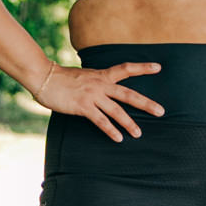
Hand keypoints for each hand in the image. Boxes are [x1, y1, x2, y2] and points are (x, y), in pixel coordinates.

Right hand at [35, 61, 164, 140]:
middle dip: (146, 103)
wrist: (44, 77)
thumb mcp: (84, 76)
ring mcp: (92, 95)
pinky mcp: (83, 106)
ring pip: (116, 110)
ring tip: (138, 133)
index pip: (126, 68)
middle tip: (161, 112)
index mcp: (102, 75)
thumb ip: (96, 82)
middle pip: (129, 94)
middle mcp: (100, 84)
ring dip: (129, 123)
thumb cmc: (62, 78)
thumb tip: (104, 90)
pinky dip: (110, 130)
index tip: (158, 67)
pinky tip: (118, 138)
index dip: (143, 68)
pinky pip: (100, 120)